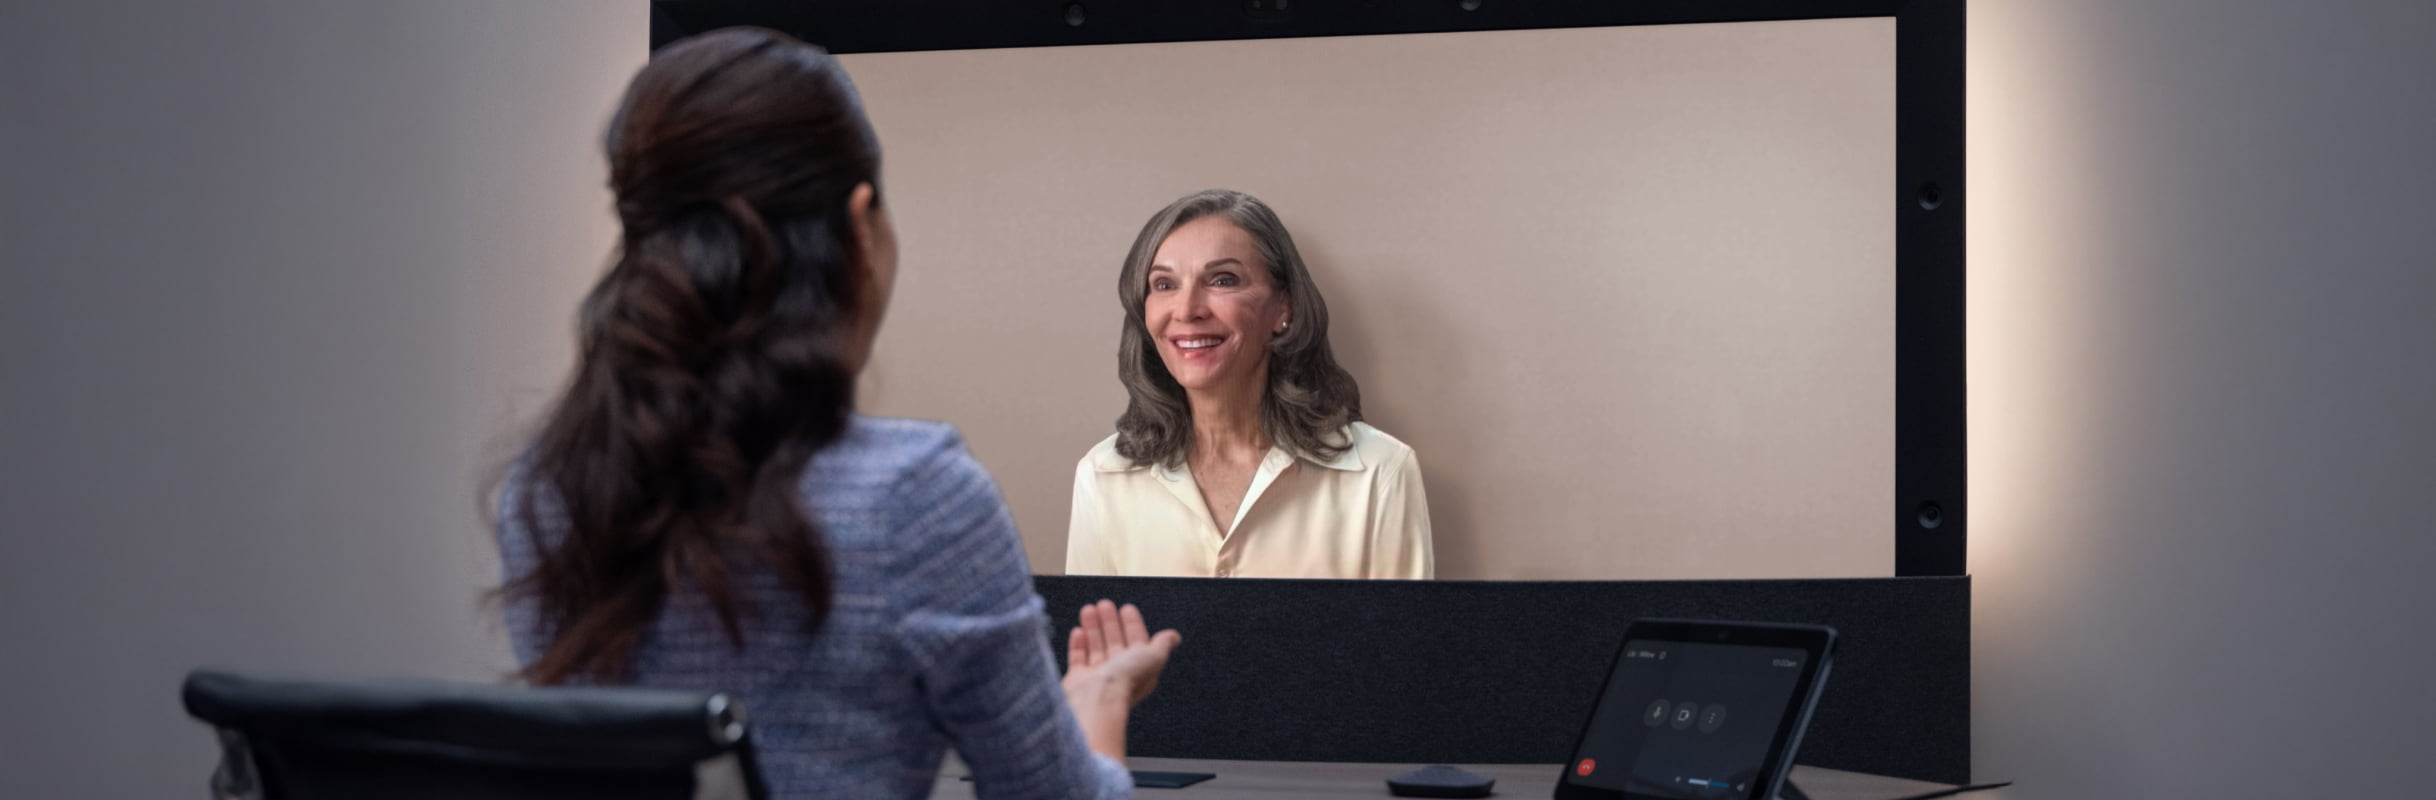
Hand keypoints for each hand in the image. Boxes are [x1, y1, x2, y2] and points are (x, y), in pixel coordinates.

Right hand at [1061, 600, 1181, 759]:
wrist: (1097, 700)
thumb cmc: (1126, 679)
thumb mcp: (1152, 657)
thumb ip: (1162, 644)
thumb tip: (1175, 636)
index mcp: (1139, 668)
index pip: (1137, 641)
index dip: (1133, 624)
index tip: (1126, 608)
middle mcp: (1119, 672)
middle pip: (1115, 641)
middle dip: (1110, 622)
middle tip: (1104, 604)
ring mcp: (1098, 677)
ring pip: (1096, 646)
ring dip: (1094, 627)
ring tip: (1089, 609)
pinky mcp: (1078, 679)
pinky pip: (1078, 658)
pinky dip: (1079, 644)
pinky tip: (1078, 630)